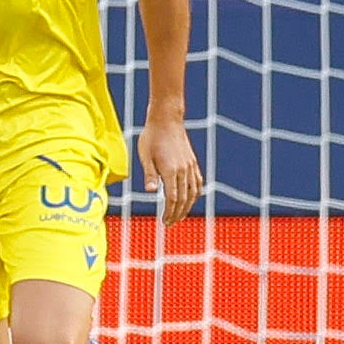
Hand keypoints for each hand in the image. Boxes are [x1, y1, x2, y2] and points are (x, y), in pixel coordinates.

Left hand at [142, 106, 204, 223]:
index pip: (172, 198)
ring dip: (187, 207)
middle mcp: (184, 171)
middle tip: (170, 223)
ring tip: (179, 216)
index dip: (169, 212)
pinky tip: (190, 200)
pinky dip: (195, 194)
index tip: (165, 222)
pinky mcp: (193, 163)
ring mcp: (190, 167)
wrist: (167, 120)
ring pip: (193, 193)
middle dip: (177, 213)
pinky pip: (197, 183)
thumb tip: (150, 192)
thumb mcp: (145, 155)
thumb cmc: (151, 137)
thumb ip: (149, 174)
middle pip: (184, 199)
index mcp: (171, 170)